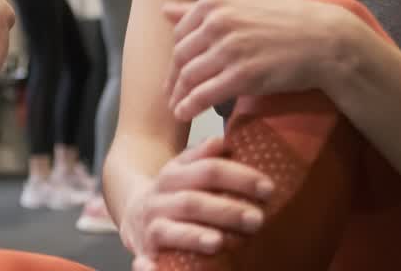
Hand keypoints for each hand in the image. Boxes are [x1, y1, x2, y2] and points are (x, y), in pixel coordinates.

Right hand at [121, 138, 272, 265]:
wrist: (133, 213)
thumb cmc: (173, 194)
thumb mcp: (184, 169)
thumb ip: (203, 157)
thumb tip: (222, 142)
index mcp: (173, 175)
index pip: (208, 171)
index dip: (238, 178)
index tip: (268, 188)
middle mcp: (160, 199)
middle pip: (192, 202)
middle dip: (225, 210)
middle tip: (257, 219)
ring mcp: (151, 226)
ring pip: (171, 230)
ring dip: (194, 236)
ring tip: (219, 241)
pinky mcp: (145, 251)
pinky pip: (145, 260)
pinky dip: (148, 268)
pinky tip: (153, 269)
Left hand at [163, 0, 365, 120]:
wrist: (326, 40)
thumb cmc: (288, 21)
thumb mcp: (242, 5)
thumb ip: (202, 9)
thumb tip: (164, 9)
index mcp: (214, 2)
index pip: (180, 34)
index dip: (174, 57)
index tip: (174, 72)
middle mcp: (217, 22)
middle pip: (181, 57)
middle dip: (173, 79)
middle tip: (171, 95)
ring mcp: (229, 48)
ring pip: (189, 77)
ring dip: (179, 96)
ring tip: (177, 108)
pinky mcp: (242, 75)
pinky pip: (204, 94)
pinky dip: (190, 107)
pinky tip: (184, 114)